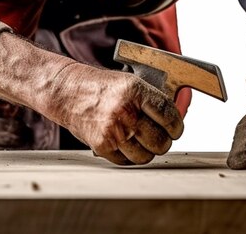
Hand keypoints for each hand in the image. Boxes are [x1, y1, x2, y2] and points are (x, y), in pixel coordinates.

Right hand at [52, 63, 183, 165]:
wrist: (70, 92)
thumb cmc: (102, 87)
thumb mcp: (129, 83)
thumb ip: (151, 100)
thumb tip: (173, 121)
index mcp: (135, 91)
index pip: (168, 115)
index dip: (176, 126)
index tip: (175, 129)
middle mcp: (125, 111)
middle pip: (160, 140)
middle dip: (163, 141)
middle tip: (160, 137)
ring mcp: (112, 130)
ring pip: (145, 156)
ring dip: (147, 151)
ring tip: (141, 140)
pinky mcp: (102, 145)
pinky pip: (127, 161)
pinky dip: (130, 156)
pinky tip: (126, 143)